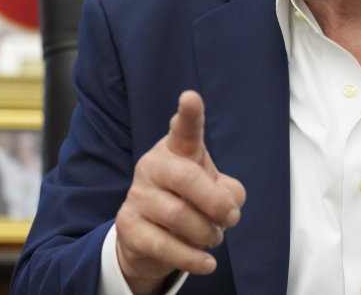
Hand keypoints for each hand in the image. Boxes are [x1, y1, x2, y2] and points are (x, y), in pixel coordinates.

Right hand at [114, 90, 245, 294]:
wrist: (149, 235)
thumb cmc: (189, 200)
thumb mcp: (215, 190)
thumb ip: (229, 192)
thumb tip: (228, 206)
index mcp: (177, 149)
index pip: (184, 129)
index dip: (189, 115)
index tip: (191, 98)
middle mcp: (153, 165)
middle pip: (188, 180)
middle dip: (217, 203)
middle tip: (232, 218)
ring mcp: (137, 195)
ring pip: (179, 216)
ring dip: (207, 233)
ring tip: (214, 238)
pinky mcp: (128, 226)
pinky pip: (164, 245)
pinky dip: (192, 258)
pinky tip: (207, 263)